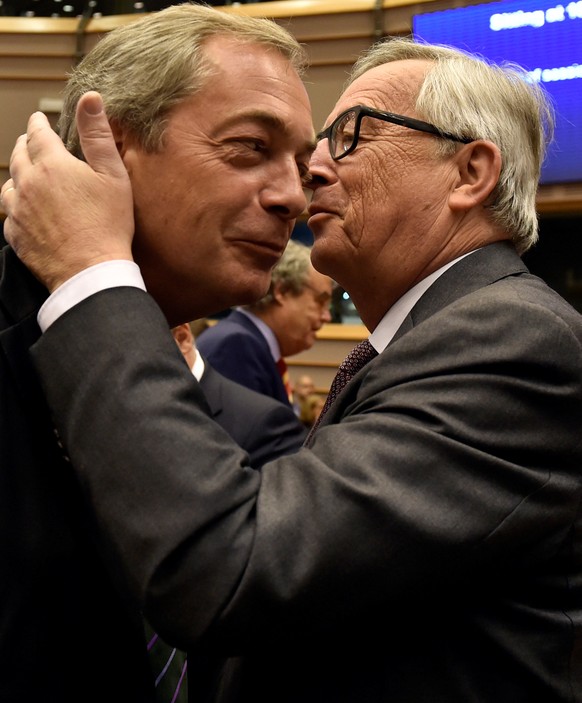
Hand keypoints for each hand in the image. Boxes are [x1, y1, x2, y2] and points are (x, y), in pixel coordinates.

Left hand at [1, 91, 134, 291]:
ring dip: (19, 175)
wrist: (91, 272)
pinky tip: (28, 209)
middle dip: (26, 145)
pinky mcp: (15, 234)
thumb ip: (98, 135)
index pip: (37, 133)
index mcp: (51, 164)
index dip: (39, 124)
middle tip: (34, 144)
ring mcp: (18, 210)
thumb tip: (90, 98)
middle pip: (18, 154)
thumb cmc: (108, 225)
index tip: (40, 121)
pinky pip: (10, 212)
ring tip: (29, 177)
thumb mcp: (113, 176)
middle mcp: (28, 183)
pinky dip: (17, 205)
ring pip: (10, 183)